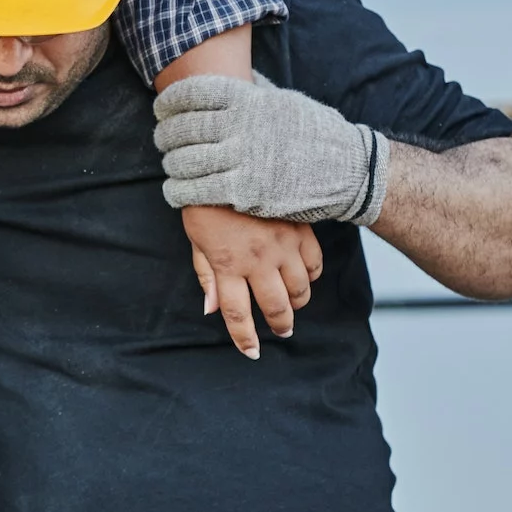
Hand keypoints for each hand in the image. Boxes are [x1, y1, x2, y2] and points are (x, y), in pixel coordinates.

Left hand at [155, 73, 389, 226]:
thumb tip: (234, 72)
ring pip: (186, 161)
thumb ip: (253, 89)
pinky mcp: (245, 192)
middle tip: (162, 140)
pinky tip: (175, 192)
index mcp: (248, 99)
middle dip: (166, 135)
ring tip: (171, 166)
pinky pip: (198, 191)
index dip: (169, 101)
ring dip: (171, 165)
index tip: (161, 108)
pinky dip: (180, 192)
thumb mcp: (284, 99)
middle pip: (184, 128)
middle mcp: (241, 126)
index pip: (192, 93)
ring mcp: (243, 159)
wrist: (348, 170)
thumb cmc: (316, 132)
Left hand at [180, 205, 322, 358]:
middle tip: (281, 330)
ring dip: (297, 303)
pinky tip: (304, 276)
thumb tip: (211, 309)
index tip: (252, 352)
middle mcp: (258, 260)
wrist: (232, 159)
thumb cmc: (207, 200)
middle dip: (279, 325)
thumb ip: (206, 274)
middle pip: (275, 307)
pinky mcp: (301, 230)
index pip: (236, 314)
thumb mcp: (196, 238)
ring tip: (292, 304)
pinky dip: (311, 276)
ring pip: (300, 290)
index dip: (245, 338)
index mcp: (227, 264)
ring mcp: (283, 245)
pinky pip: (314, 264)